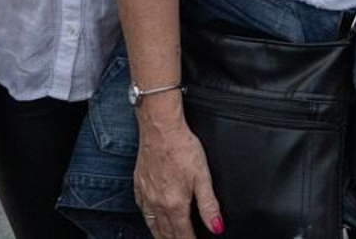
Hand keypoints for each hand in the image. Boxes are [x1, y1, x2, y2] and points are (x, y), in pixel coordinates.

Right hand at [134, 102, 221, 237]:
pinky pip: (142, 210)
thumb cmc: (182, 147)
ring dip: (161, 236)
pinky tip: (151, 219)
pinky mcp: (138, 184)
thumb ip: (209, 205)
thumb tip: (216, 227)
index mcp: (175, 204)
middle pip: (166, 233)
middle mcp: (157, 203)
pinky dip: (149, 220)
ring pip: (152, 225)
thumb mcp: (202, 176)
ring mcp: (146, 194)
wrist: (160, 127)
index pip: (182, 235)